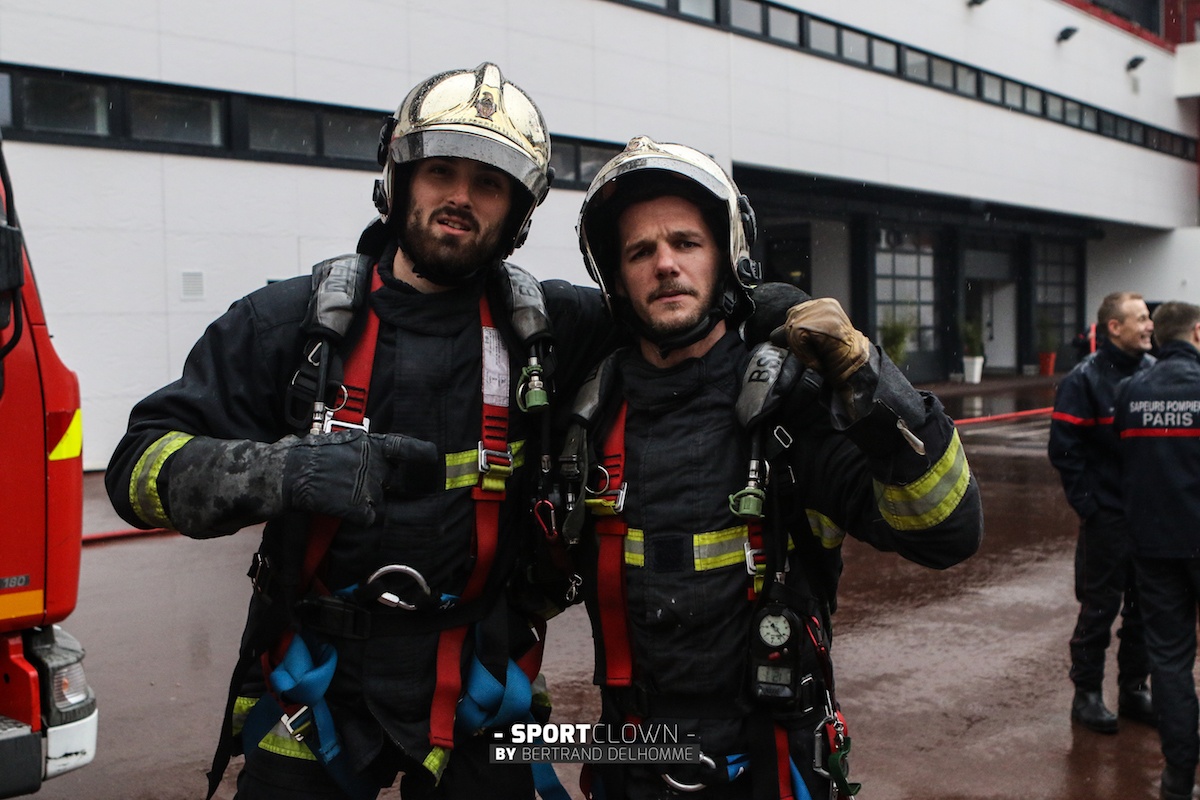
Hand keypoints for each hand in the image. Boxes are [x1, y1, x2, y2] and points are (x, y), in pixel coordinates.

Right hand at [283, 430, 437, 526]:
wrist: (285, 472)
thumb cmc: (303, 455)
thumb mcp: (334, 441)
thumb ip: (355, 449)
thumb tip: (366, 453)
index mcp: (366, 443)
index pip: (402, 447)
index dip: (419, 453)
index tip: (432, 457)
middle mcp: (373, 462)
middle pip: (388, 481)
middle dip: (378, 486)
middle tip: (351, 485)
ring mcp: (367, 485)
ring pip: (375, 501)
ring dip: (361, 502)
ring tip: (336, 495)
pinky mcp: (359, 506)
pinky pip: (366, 518)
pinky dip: (355, 517)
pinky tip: (337, 509)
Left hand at [770, 298, 870, 385]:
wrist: (853, 366)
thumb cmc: (833, 355)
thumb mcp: (812, 338)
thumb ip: (797, 330)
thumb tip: (773, 335)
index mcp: (824, 304)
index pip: (794, 312)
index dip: (794, 332)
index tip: (809, 345)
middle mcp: (825, 304)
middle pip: (791, 317)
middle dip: (795, 338)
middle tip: (813, 352)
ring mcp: (826, 311)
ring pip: (792, 327)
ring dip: (800, 347)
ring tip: (816, 354)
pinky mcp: (824, 322)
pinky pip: (797, 335)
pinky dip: (802, 350)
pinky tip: (816, 356)